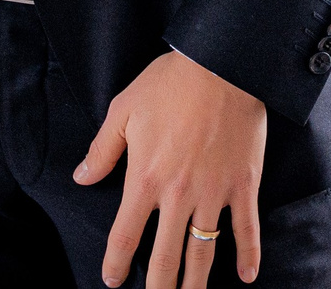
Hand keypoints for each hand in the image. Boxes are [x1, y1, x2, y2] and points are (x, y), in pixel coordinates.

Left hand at [75, 49, 266, 288]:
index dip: (116, 263)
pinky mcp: (244, 186)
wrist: (222, 64)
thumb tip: (82, 177)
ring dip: (196, 284)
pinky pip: (246, 230)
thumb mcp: (123, 110)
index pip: (125, 235)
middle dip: (158, 288)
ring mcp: (213, 194)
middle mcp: (178, 195)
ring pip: (204, 253)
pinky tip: (247, 277)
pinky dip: (249, 257)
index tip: (112, 280)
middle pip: (165, 258)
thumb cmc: (170, 83)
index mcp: (144, 178)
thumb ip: (102, 150)